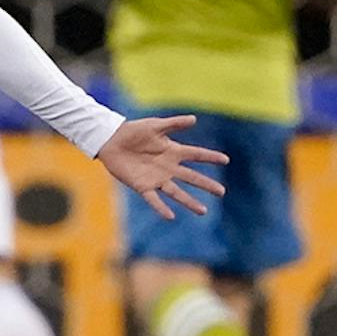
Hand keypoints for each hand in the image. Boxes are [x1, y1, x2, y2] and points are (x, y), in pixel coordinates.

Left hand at [99, 115, 228, 220]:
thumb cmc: (133, 131)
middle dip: (206, 184)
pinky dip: (161, 207)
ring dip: (189, 201)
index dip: (210, 157)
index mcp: (173, 151)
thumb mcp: (155, 125)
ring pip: (176, 192)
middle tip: (221, 192)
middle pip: (191, 177)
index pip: (196, 155)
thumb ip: (174, 124)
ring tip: (203, 211)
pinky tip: (170, 216)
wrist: (111, 141)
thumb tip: (194, 119)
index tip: (226, 160)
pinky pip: (153, 199)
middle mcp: (168, 167)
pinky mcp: (142, 186)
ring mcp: (156, 178)